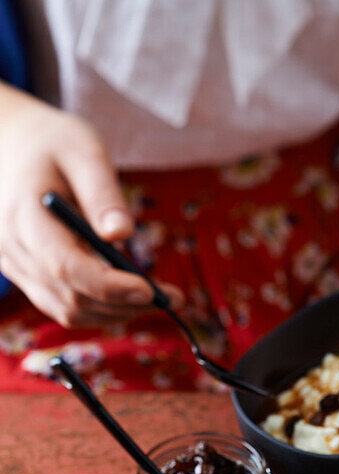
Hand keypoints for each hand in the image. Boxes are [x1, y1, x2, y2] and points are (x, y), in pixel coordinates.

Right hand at [0, 85, 182, 326]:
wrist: (13, 146)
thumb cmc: (52, 144)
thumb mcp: (82, 151)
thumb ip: (103, 193)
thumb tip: (123, 234)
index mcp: (24, 216)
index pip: (66, 268)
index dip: (110, 287)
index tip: (151, 290)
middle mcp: (13, 249)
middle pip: (72, 299)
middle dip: (126, 305)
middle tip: (172, 298)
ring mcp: (16, 267)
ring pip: (69, 312)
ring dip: (117, 313)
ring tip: (158, 297)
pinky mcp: (27, 276)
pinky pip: (64, 307)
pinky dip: (101, 309)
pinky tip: (130, 297)